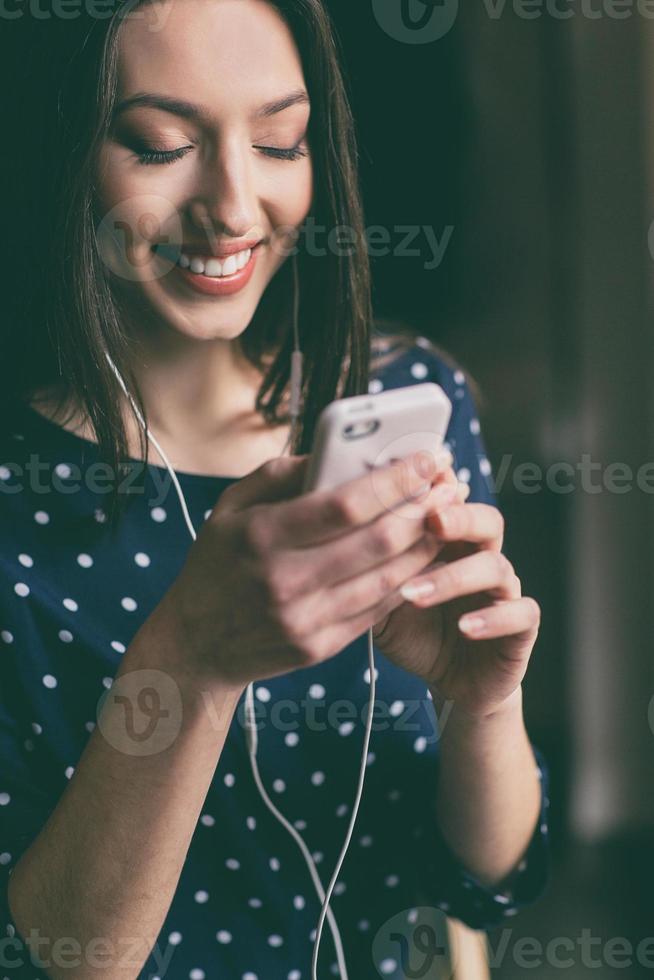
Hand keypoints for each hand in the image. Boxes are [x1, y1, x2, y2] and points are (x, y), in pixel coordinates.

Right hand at [159, 448, 457, 693]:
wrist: (196, 645)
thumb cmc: (216, 564)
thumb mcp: (230, 509)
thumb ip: (279, 475)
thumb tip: (333, 451)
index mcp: (261, 535)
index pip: (345, 504)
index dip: (395, 480)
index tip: (429, 459)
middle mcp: (284, 580)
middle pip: (377, 541)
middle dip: (424, 509)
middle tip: (450, 487)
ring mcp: (304, 619)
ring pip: (388, 578)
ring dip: (426, 545)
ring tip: (446, 518)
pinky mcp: (319, 648)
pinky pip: (377, 610)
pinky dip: (407, 580)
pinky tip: (422, 557)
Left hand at [371, 486, 541, 719]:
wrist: (452, 682)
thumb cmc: (413, 630)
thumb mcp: (379, 596)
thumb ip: (367, 566)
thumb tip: (329, 534)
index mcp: (450, 542)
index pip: (450, 503)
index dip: (435, 491)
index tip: (409, 483)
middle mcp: (482, 557)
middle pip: (486, 520)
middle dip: (459, 516)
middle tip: (431, 521)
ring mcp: (506, 590)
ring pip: (496, 567)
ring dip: (454, 577)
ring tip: (414, 593)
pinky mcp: (522, 627)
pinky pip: (521, 613)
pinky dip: (493, 619)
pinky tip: (464, 626)